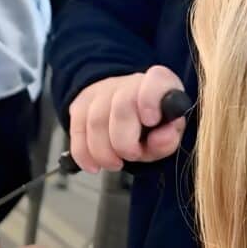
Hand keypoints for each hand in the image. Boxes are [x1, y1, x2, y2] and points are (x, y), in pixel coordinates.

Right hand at [68, 66, 185, 173]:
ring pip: (95, 120)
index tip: (150, 121)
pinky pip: (77, 129)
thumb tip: (162, 137)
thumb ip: (168, 138)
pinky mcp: (80, 103)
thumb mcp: (170, 133)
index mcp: (159, 84)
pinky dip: (83, 153)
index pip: (154, 82)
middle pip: (120, 107)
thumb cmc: (155, 125)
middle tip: (131, 156)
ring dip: (103, 151)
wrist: (131, 113)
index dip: (150, 100)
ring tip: (114, 164)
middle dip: (124, 141)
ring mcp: (101, 90)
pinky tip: (93, 165)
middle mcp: (128, 82)